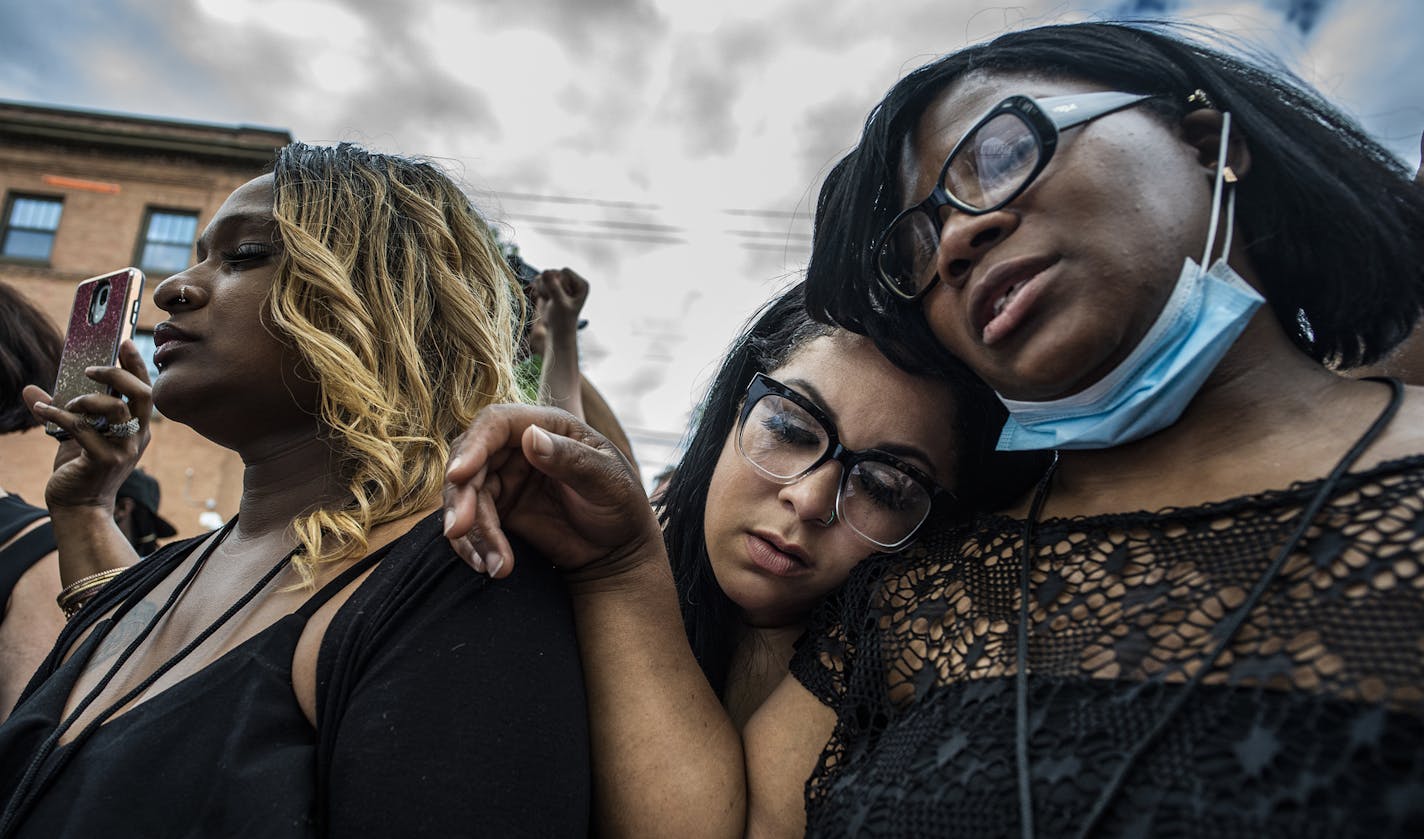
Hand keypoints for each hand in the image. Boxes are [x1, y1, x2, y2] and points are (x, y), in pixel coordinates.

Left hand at [23, 340, 151, 511]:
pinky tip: (42, 410)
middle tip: (91, 369)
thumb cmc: (81, 471)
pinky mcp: (103, 461)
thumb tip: (31, 390)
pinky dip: (58, 414)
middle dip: (117, 374)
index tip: (125, 342)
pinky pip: (81, 428)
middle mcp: (136, 438)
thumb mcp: (74, 437)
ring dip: (86, 399)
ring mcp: (123, 450)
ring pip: (115, 409)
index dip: (136, 365)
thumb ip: (61, 412)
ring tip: (67, 402)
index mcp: (137, 429)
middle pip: (141, 394)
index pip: (145, 390)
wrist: (80, 509)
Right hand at [443, 403, 658, 579]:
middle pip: (470, 459)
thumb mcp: (608, 482)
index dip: (474, 445)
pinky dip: (475, 545)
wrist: (618, 550)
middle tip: (461, 529)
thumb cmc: (621, 505)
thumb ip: (572, 459)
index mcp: (547, 426)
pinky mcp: (499, 509)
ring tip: (491, 564)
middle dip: (462, 496)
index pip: (497, 423)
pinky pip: (473, 523)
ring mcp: (506, 478)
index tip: (460, 474)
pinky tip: (489, 567)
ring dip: (469, 529)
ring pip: (466, 494)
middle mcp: (519, 447)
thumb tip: (531, 438)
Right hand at [532, 268, 589, 337]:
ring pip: (545, 275)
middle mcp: (572, 281)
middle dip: (549, 287)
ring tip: (551, 301)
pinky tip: (546, 299)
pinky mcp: (551, 286)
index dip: (559, 284)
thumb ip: (554, 287)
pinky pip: (539, 279)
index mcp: (581, 284)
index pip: (564, 272)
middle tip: (555, 301)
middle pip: (554, 272)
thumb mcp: (560, 303)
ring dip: (543, 289)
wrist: (557, 331)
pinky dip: (539, 290)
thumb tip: (545, 271)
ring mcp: (561, 282)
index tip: (562, 299)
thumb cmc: (563, 320)